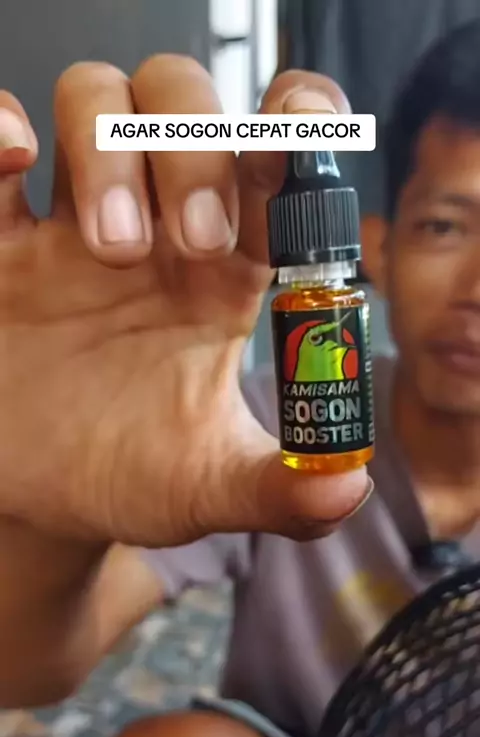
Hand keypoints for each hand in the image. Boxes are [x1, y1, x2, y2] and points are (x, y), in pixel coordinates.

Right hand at [0, 59, 369, 547]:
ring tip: (110, 245)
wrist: (38, 499)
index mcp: (221, 275)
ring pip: (98, 101)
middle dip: (198, 151)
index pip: (271, 165)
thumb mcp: (207, 487)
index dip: (295, 128)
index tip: (299, 143)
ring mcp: (71, 227)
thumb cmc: (127, 476)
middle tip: (197, 244)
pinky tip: (15, 161)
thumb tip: (345, 487)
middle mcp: (155, 232)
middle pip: (186, 108)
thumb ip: (277, 488)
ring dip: (111, 147)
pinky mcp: (1, 245)